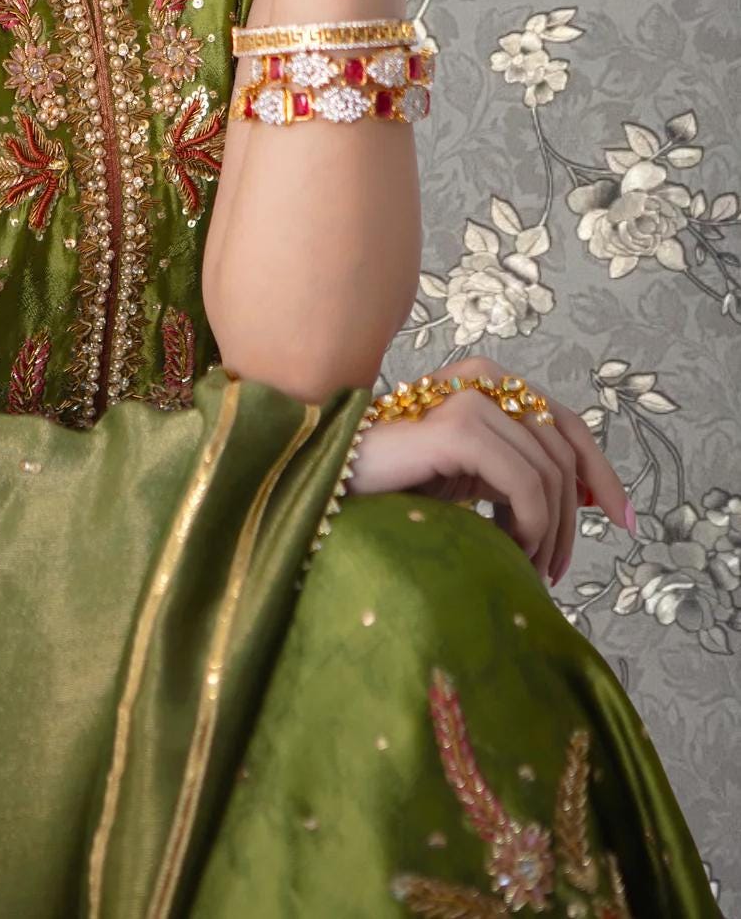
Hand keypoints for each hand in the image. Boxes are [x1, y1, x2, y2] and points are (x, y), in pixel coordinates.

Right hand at [345, 355, 635, 586]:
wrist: (326, 482)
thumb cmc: (388, 483)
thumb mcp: (465, 475)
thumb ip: (512, 472)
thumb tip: (581, 499)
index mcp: (486, 383)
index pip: (565, 424)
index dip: (601, 473)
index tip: (623, 522)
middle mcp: (482, 379)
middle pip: (565, 449)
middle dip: (574, 515)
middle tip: (556, 568)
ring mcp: (468, 398)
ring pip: (550, 471)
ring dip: (547, 529)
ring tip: (524, 565)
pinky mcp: (455, 426)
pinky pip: (524, 482)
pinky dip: (529, 523)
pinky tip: (508, 548)